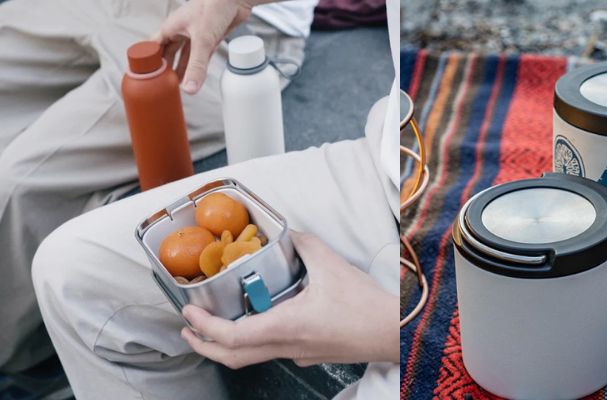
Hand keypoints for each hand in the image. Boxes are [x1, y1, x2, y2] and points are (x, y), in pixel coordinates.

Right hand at [154, 0, 257, 93]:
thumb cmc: (214, 7)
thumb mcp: (203, 40)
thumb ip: (197, 66)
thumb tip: (189, 88)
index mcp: (171, 27)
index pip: (153, 47)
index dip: (148, 62)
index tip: (147, 78)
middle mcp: (181, 31)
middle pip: (168, 53)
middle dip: (166, 69)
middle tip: (163, 85)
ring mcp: (195, 35)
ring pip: (185, 56)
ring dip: (182, 69)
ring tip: (177, 86)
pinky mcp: (210, 39)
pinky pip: (200, 56)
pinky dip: (197, 67)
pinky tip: (195, 77)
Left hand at [181, 231, 399, 368]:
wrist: (393, 332)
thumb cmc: (366, 307)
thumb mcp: (332, 265)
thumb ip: (304, 244)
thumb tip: (288, 232)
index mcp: (287, 326)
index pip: (232, 337)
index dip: (204, 328)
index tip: (189, 315)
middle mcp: (287, 345)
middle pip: (233, 357)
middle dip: (204, 344)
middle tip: (189, 329)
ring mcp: (298, 353)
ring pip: (252, 357)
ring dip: (227, 344)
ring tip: (215, 327)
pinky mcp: (309, 354)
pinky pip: (273, 350)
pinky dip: (255, 340)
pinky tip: (261, 321)